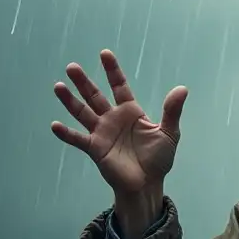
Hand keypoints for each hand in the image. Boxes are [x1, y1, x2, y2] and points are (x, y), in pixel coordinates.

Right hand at [51, 49, 187, 210]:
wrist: (147, 184)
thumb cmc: (158, 159)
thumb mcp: (169, 133)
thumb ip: (172, 111)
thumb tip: (182, 88)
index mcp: (130, 111)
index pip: (119, 86)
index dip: (112, 70)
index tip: (104, 53)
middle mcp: (112, 119)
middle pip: (95, 95)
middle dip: (83, 82)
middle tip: (71, 67)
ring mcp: (101, 133)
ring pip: (82, 113)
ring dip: (70, 101)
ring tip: (58, 86)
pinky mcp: (95, 149)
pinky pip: (78, 139)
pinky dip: (66, 133)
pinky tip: (55, 125)